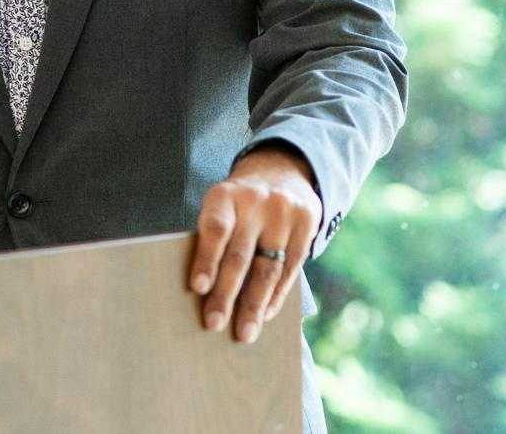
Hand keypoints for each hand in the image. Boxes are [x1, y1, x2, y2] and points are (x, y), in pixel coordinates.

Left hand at [186, 145, 320, 343]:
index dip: (207, 258)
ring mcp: (284, 211)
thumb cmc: (237, 206)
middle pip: (240, 255)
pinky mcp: (307, 221)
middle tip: (214, 323)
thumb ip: (213, 240)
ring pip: (268, 267)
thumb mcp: (221, 208)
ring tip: (245, 333)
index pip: (215, 229)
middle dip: (227, 293)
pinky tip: (266, 314)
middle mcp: (255, 201)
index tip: (198, 288)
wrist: (280, 172)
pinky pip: (292, 267)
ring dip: (255, 305)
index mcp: (224, 195)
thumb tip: (204, 295)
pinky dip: (277, 295)